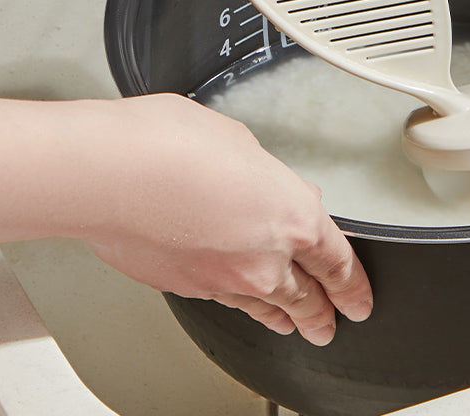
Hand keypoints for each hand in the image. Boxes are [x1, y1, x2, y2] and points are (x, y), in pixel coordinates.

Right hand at [81, 95, 373, 345]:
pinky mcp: (184, 286)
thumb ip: (262, 173)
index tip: (360, 297)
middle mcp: (264, 258)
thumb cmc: (170, 144)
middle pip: (306, 297)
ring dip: (284, 318)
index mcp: (292, 216)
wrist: (109, 172)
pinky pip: (226, 302)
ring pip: (266, 307)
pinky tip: (240, 303)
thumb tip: (259, 183)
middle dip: (323, 312)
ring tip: (292, 327)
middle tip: (332, 325)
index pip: (337, 261)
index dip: (354, 285)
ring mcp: (222, 278)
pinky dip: (241, 306)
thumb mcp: (241, 141)